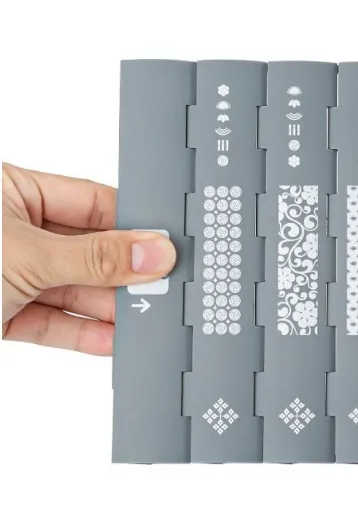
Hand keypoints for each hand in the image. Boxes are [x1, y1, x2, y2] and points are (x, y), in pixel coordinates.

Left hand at [2, 163, 175, 354]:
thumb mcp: (26, 255)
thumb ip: (94, 257)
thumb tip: (152, 252)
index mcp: (11, 192)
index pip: (91, 203)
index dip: (132, 225)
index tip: (168, 246)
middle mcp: (13, 231)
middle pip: (88, 251)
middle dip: (122, 273)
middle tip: (161, 286)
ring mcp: (8, 274)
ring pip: (73, 289)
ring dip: (108, 308)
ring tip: (144, 317)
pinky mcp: (2, 315)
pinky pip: (51, 322)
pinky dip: (81, 333)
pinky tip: (111, 338)